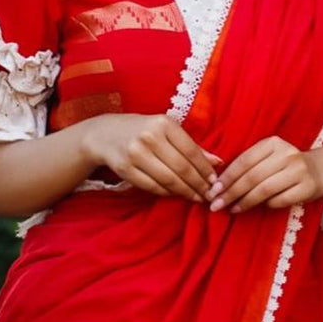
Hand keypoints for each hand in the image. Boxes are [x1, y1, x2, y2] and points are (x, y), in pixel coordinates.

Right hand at [81, 113, 222, 201]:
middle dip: (198, 184)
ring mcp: (135, 153)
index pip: (191, 151)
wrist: (105, 134)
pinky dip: (167, 193)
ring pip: (168, 180)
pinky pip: (152, 186)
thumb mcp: (167, 130)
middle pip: (181, 168)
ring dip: (185, 192)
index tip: (215, 181)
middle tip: (208, 195)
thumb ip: (192, 146)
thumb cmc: (143, 131)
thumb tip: (218, 163)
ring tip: (196, 197)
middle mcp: (149, 137)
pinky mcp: (125, 168)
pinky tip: (176, 194)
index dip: (205, 169)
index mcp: (163, 123)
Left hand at [206, 136, 322, 212]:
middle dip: (231, 192)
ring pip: (264, 189)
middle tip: (216, 205)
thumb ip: (248, 165)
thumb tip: (218, 185)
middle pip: (252, 176)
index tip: (213, 191)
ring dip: (245, 202)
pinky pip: (280, 200)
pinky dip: (266, 205)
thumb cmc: (285, 165)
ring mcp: (299, 170)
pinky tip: (257, 207)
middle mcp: (287, 153)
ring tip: (232, 209)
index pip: (244, 161)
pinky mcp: (307, 187)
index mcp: (273, 143)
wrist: (320, 170)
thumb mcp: (268, 157)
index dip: (227, 177)